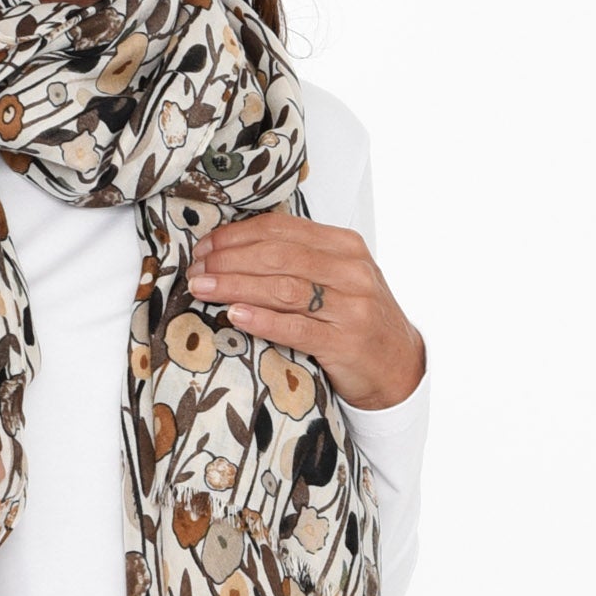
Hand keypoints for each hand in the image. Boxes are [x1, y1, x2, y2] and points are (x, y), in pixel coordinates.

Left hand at [186, 211, 424, 410]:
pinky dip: (262, 319)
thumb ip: (299, 259)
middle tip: (197, 270)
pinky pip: (295, 328)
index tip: (205, 247)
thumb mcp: (337, 277)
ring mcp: (350, 307)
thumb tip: (233, 249)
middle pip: (277, 256)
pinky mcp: (344, 343)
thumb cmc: (357, 318)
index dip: (236, 236)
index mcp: (345, 246)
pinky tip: (234, 314)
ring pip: (282, 288)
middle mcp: (350, 271)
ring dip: (235, 286)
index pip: (281, 229)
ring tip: (203, 288)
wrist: (398, 365)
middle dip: (228, 261)